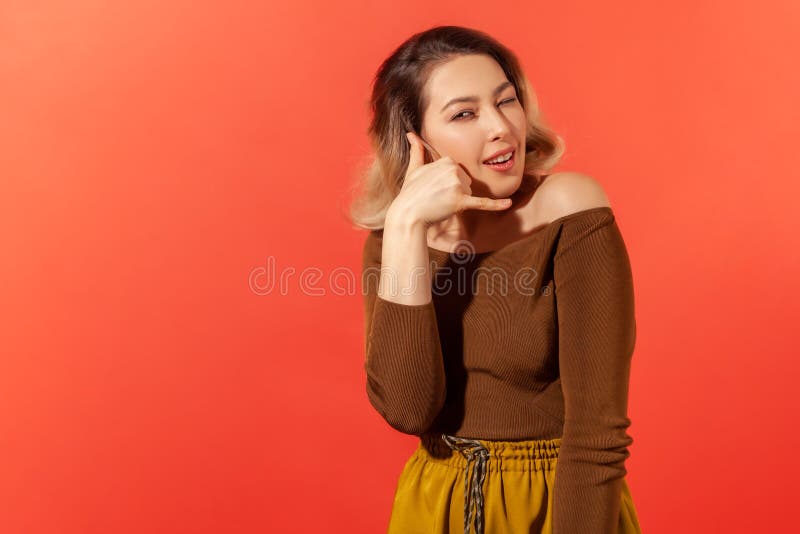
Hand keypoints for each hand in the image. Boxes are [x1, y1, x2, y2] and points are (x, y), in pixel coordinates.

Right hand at [390, 131, 511, 226]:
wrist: (407, 214)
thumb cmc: (410, 192)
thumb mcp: (414, 168)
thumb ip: (416, 150)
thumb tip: (410, 133)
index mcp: (447, 160)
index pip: (458, 171)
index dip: (448, 181)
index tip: (434, 187)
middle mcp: (453, 170)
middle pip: (466, 181)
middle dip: (454, 190)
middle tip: (436, 196)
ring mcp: (457, 185)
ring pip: (469, 192)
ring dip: (458, 199)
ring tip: (439, 202)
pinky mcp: (460, 201)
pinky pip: (482, 203)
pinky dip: (496, 205)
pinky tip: (508, 203)